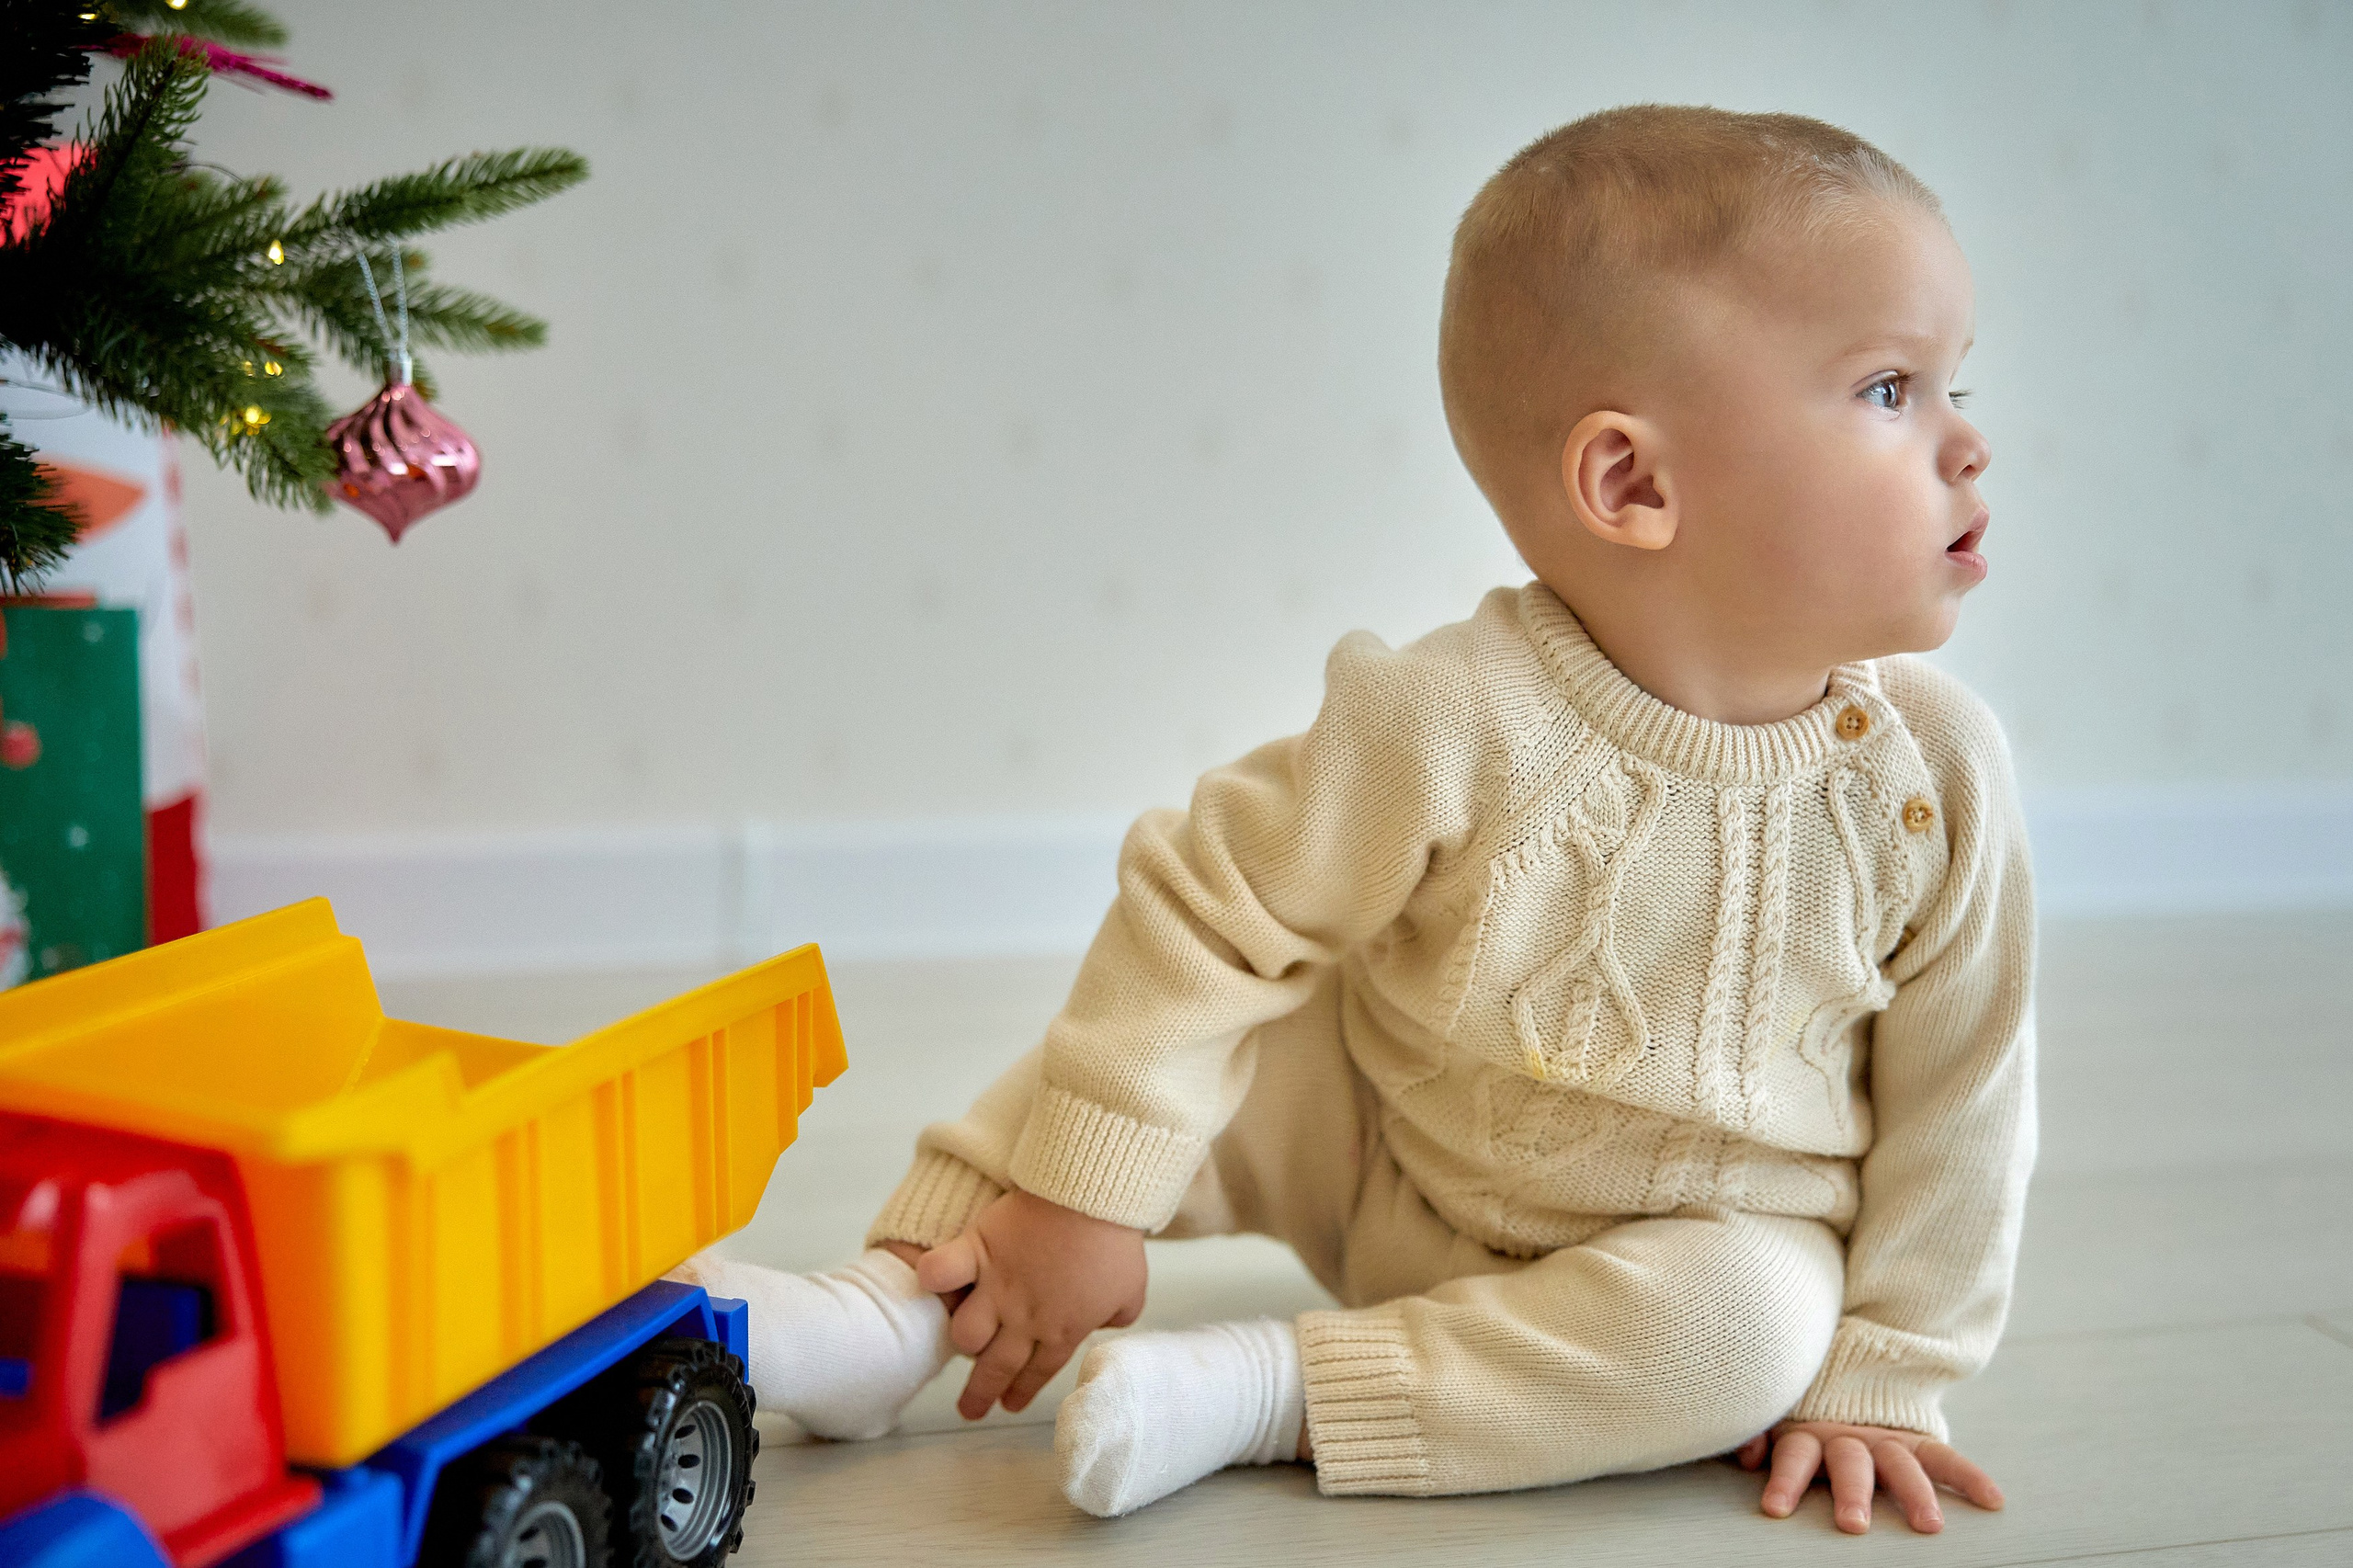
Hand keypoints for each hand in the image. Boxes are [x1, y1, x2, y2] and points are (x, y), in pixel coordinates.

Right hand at [915, 1188, 1147, 1419]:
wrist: (1093, 1197)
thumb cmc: (1114, 1243)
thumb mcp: (1131, 1293)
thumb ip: (1118, 1316)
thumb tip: (1106, 1322)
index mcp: (1062, 1331)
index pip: (1037, 1373)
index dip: (1021, 1391)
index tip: (1008, 1405)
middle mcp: (1024, 1319)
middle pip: (996, 1368)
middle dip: (980, 1395)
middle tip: (970, 1410)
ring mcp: (998, 1286)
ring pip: (966, 1334)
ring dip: (960, 1345)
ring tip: (954, 1349)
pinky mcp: (980, 1250)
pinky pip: (944, 1270)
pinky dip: (932, 1277)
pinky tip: (925, 1284)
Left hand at [1734, 1421, 2002, 1534]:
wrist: (1850, 1377)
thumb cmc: (1807, 1419)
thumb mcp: (1780, 1422)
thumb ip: (1762, 1436)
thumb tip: (1744, 1456)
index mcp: (1811, 1435)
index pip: (1795, 1455)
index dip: (1785, 1479)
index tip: (1776, 1509)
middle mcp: (1850, 1438)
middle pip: (1850, 1463)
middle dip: (1852, 1493)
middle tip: (1852, 1525)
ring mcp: (1886, 1441)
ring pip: (1901, 1464)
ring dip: (1914, 1493)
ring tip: (1929, 1525)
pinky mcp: (1918, 1443)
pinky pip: (1946, 1459)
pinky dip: (1969, 1476)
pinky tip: (1992, 1500)